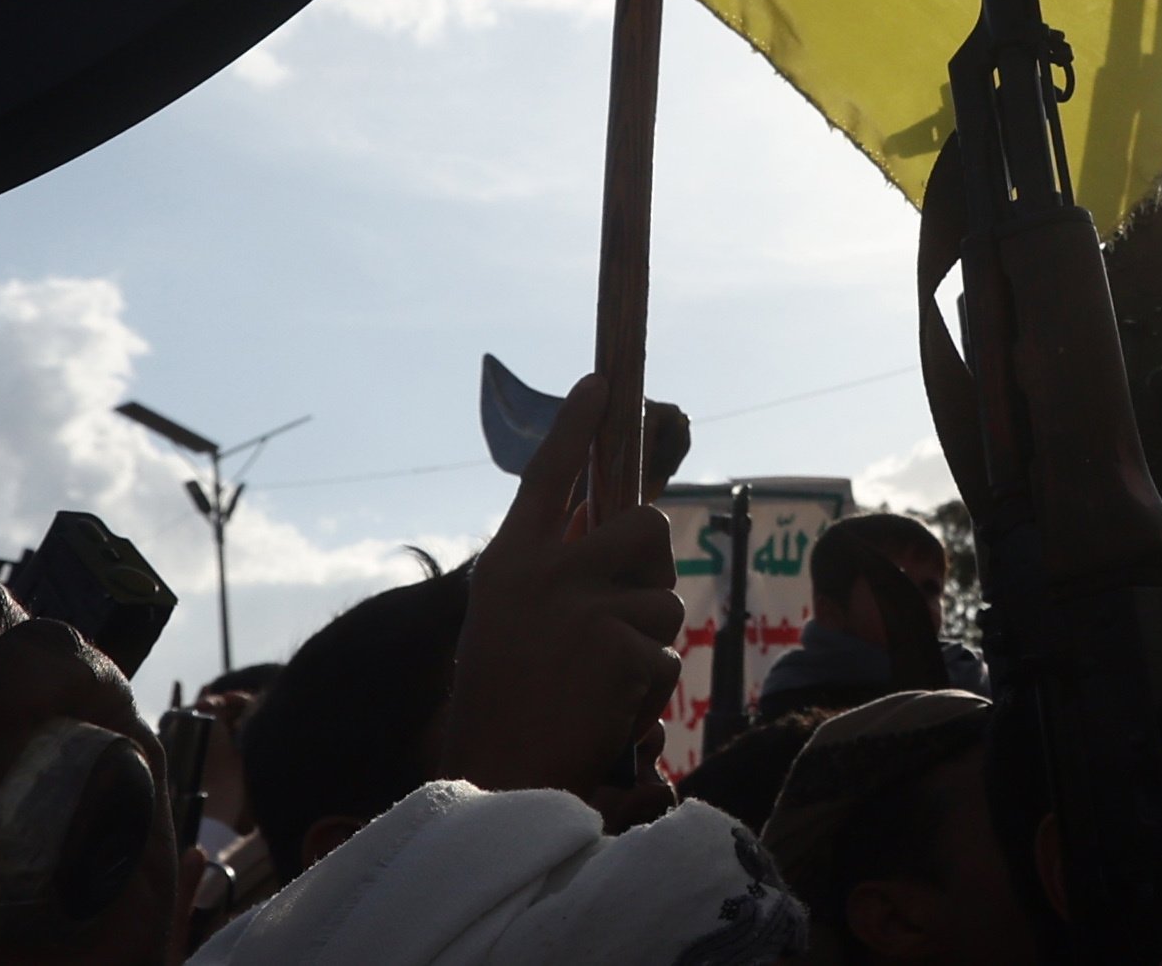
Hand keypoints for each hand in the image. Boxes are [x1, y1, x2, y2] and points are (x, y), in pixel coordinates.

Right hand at [435, 372, 688, 807]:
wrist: (495, 779)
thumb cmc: (504, 706)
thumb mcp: (510, 623)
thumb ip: (555, 576)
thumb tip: (631, 533)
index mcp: (510, 564)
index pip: (547, 476)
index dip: (575, 425)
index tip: (600, 381)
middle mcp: (544, 572)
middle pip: (646, 526)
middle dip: (651, 567)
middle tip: (621, 616)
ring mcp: (582, 606)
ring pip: (665, 599)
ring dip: (648, 645)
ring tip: (599, 683)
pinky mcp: (618, 646)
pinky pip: (666, 657)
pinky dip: (648, 691)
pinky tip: (606, 712)